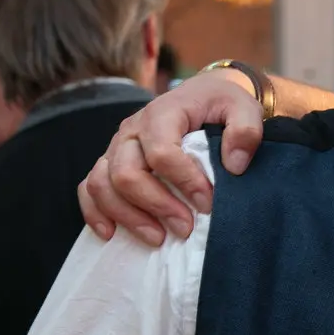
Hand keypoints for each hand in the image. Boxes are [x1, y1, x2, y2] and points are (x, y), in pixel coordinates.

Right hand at [77, 68, 266, 245]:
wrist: (203, 96)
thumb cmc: (222, 105)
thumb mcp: (244, 109)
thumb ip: (245, 131)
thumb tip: (234, 165)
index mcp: (163, 113)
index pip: (162, 153)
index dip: (184, 182)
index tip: (208, 204)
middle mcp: (131, 129)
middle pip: (126, 173)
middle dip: (156, 206)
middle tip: (185, 227)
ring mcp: (116, 147)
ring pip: (102, 184)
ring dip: (128, 216)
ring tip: (158, 238)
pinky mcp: (110, 162)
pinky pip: (89, 188)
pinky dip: (95, 213)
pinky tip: (111, 234)